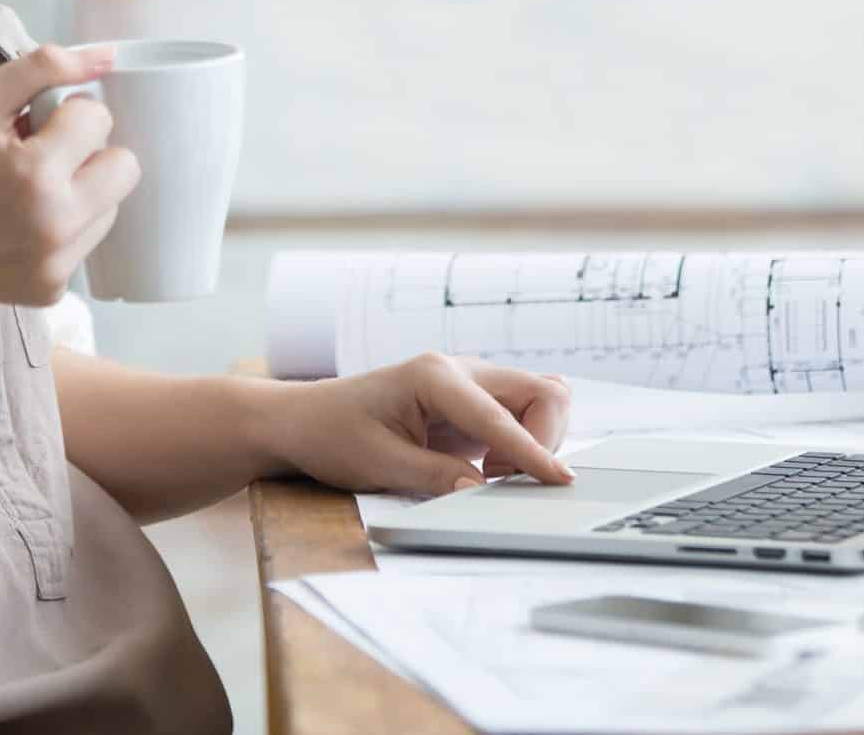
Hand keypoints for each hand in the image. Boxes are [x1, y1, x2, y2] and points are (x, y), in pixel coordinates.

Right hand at [0, 42, 140, 305]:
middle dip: (89, 151)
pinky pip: (85, 241)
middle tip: (40, 154)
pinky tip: (17, 223)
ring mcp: (55, 265)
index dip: (65, 112)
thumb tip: (107, 56)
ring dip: (80, 189)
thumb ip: (43, 68)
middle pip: (124, 167)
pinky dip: (62, 227)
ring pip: (110, 206)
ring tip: (24, 190)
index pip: (98, 119)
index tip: (30, 124)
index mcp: (34, 174)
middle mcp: (54, 226)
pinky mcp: (51, 290)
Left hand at [266, 353, 575, 496]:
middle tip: (506, 481)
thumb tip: (484, 492)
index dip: (533, 452)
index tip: (559, 479)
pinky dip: (524, 439)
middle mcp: (458, 370)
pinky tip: (492, 467)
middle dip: (544, 439)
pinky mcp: (472, 401)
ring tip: (496, 474)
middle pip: (540, 391)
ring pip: (539, 397)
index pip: (500, 417)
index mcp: (433, 377)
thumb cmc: (333, 434)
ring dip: (536, 437)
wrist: (305, 419)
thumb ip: (436, 477)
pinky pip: (521, 411)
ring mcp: (469, 382)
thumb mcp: (379, 465)